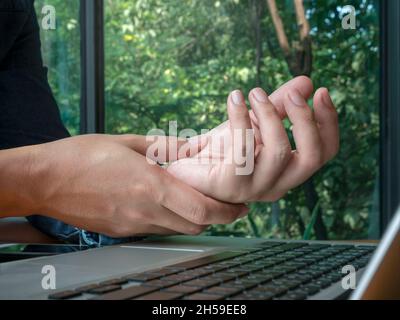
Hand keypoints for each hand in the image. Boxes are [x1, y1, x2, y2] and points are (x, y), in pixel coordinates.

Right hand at [25, 135, 247, 236]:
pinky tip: (168, 204)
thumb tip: (191, 148)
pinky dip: (172, 221)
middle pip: (196, 225)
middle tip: (228, 205)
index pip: (202, 210)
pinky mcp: (122, 231)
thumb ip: (165, 147)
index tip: (241, 207)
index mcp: (150, 186)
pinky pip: (158, 230)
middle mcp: (145, 212)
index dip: (227, 212)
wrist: (45, 180)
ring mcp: (133, 225)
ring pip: (178, 230)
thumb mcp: (128, 142)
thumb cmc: (82, 156)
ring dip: (195, 219)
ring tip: (201, 201)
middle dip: (218, 217)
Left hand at [167, 77, 338, 202]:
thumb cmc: (222, 147)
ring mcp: (254, 188)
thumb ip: (280, 105)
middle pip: (311, 157)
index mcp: (288, 171)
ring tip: (254, 92)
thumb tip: (307, 82)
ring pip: (279, 152)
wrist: (186, 165)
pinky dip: (241, 118)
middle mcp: (277, 184)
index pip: (324, 153)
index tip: (322, 91)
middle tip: (292, 95)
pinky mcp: (229, 185)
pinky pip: (244, 150)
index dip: (329, 123)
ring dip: (269, 115)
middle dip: (305, 120)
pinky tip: (234, 98)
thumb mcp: (255, 121)